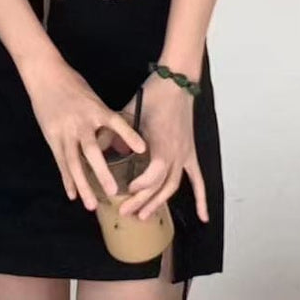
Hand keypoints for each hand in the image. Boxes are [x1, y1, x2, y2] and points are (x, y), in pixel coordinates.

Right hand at [18, 55, 147, 211]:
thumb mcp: (92, 97)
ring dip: (83, 185)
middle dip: (101, 172)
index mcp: (94, 109)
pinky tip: (72, 195)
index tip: (142, 149)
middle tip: (113, 192)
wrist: (45, 74)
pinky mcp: (52, 136)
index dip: (128, 135)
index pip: (115, 122)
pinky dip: (66, 179)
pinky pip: (60, 161)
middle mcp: (80, 122)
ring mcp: (64, 131)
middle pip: (91, 151)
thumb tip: (117, 138)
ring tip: (91, 205)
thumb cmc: (73, 84)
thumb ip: (103, 118)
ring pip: (73, 162)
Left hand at [107, 76, 208, 223]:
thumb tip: (96, 144)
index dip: (140, 187)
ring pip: (174, 187)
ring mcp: (185, 155)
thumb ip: (115, 130)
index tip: (125, 190)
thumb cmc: (153, 96)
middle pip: (160, 186)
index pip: (153, 176)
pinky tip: (203, 217)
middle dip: (143, 201)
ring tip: (144, 216)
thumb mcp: (130, 111)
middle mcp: (175, 155)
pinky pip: (198, 179)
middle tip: (126, 213)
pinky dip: (201, 199)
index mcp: (161, 146)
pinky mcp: (191, 153)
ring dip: (160, 202)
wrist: (176, 82)